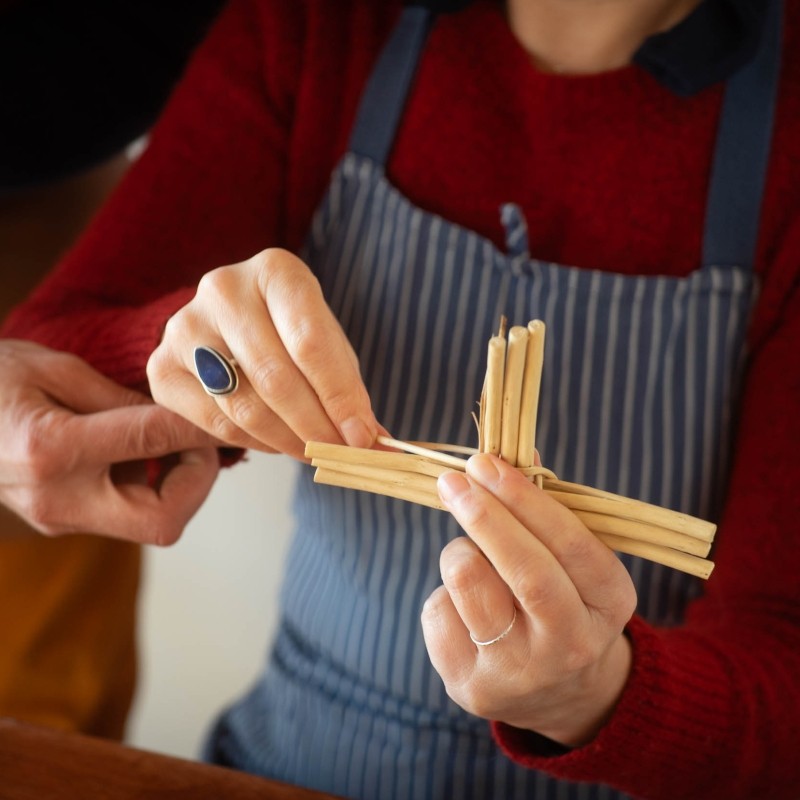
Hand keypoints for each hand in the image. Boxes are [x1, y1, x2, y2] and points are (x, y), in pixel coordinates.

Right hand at [0, 340, 219, 542]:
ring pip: (151, 524)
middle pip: (162, 522)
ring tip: (175, 441)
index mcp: (51, 449)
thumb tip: (177, 414)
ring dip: (180, 485)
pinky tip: (149, 452)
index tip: (226, 411)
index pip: (152, 440)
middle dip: (197, 482)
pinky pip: (128, 514)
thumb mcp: (51, 368)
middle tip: (199, 442)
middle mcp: (57, 498)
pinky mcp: (61, 522)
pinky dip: (154, 486)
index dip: (200, 426)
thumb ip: (118, 397)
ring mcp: (58, 518)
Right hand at [146, 248, 378, 460]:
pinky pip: (217, 421)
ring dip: (290, 440)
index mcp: (275, 270)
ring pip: (245, 405)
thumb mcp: (327, 343)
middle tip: (343, 454)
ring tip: (318, 454)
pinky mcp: (162, 366)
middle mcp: (224, 289)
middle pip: (276, 377)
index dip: (339, 396)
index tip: (363, 437)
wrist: (229, 321)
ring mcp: (186, 326)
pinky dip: (257, 442)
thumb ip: (348, 387)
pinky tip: (281, 443)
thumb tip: (377, 443)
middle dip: (317, 426)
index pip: (311, 343)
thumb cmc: (290, 329)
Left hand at [422, 454, 636, 746]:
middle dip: (483, 515)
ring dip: (460, 551)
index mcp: (609, 603)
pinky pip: (438, 612)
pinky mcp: (471, 687)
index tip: (487, 463)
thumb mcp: (574, 561)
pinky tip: (464, 607)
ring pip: (470, 581)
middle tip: (453, 480)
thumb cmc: (563, 601)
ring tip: (469, 555)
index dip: (525, 499)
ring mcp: (519, 673)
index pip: (572, 545)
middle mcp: (571, 645)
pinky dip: (444, 593)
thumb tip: (508, 450)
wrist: (557, 693)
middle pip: (526, 571)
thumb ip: (545, 508)